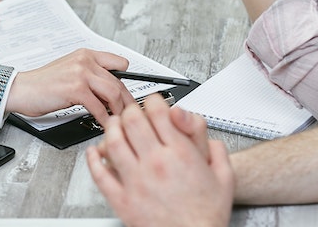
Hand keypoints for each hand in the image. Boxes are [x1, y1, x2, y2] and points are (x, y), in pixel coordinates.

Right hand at [5, 49, 135, 124]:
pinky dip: (105, 120)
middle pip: (119, 81)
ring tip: (120, 122)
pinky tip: (105, 125)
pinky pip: (99, 107)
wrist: (21, 89)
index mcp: (86, 54)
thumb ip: (90, 76)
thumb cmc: (42, 84)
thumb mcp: (70, 72)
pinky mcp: (75, 89)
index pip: (119, 63)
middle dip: (127, 101)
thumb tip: (110, 91)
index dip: (127, 81)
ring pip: (113, 93)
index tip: (131, 94)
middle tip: (131, 114)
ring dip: (119, 111)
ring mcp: (80, 74)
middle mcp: (85, 61)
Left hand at [87, 94, 234, 226]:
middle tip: (132, 112)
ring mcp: (136, 181)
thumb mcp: (224, 178)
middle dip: (131, 110)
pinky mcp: (122, 200)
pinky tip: (94, 153)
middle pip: (133, 121)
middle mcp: (155, 164)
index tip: (153, 103)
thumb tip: (208, 137)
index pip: (159, 112)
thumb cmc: (206, 216)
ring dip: (111, 128)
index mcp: (180, 154)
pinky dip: (93, 160)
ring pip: (113, 142)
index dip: (154, 101)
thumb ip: (217, 151)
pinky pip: (100, 174)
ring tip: (114, 126)